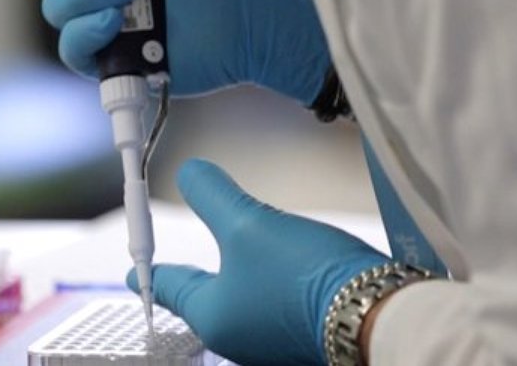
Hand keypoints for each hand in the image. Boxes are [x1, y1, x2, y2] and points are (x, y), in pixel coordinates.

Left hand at [127, 159, 387, 364]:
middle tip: (182, 263)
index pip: (169, 288)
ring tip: (242, 256)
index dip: (150, 272)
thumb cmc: (306, 278)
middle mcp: (238, 340)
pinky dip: (271, 290)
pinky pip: (274, 311)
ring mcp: (273, 343)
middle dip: (197, 276)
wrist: (380, 315)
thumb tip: (190, 173)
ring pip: (242, 304)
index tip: (136, 273)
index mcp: (213, 318)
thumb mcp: (248, 223)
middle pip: (206, 300)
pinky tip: (286, 273)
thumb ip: (213, 197)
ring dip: (239, 279)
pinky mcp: (305, 338)